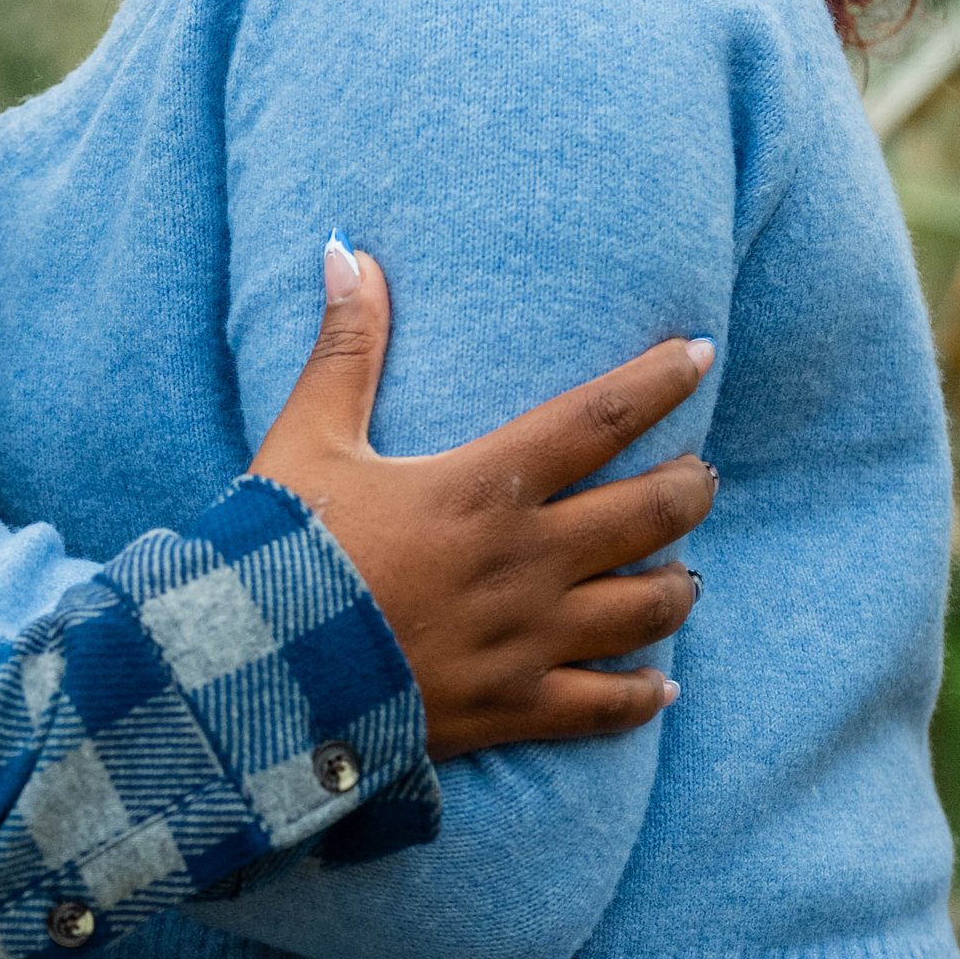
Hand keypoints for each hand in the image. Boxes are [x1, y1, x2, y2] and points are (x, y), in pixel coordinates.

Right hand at [251, 242, 714, 755]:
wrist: (258, 673)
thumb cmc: (280, 551)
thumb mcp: (307, 439)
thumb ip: (344, 349)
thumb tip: (348, 252)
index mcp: (484, 487)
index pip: (598, 419)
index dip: (658, 382)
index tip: (700, 356)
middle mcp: (525, 561)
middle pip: (649, 514)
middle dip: (690, 489)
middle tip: (701, 475)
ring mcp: (527, 639)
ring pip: (645, 609)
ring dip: (676, 586)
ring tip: (685, 573)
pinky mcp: (514, 706)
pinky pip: (606, 706)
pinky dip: (642, 695)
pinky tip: (662, 686)